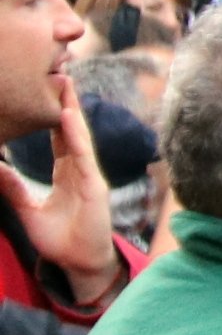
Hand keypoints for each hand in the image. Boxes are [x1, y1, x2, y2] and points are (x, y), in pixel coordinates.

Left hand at [7, 89, 119, 306]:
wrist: (80, 262)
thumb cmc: (60, 240)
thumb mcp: (28, 210)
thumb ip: (14, 189)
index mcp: (67, 173)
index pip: (59, 137)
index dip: (53, 114)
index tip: (46, 90)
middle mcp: (80, 169)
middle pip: (71, 129)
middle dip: (65, 101)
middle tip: (57, 71)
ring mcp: (89, 175)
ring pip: (78, 135)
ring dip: (71, 109)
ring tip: (63, 82)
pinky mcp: (94, 185)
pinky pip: (83, 154)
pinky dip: (76, 134)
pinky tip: (69, 116)